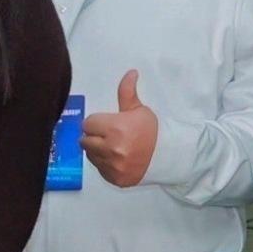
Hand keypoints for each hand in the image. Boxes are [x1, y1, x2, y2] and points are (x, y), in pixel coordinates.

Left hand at [82, 69, 159, 186]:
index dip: (97, 123)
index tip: (107, 124)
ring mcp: (112, 166)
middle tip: (109, 135)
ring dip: (97, 150)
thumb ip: (127, 92)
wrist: (167, 156)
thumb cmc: (152, 131)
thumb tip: (130, 72)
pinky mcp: (114, 178)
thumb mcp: (139, 110)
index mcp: (115, 128)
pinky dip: (104, 164)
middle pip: (85, 140)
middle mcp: (111, 149)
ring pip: (90, 155)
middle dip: (94, 136)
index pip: (88, 124)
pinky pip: (99, 169)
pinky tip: (116, 159)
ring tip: (113, 147)